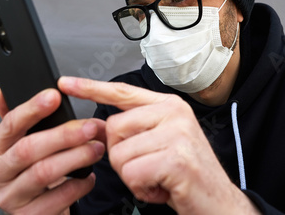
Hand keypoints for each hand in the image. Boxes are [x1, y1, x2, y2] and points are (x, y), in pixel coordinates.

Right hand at [0, 88, 105, 214]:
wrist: (43, 211)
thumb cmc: (36, 171)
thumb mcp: (25, 143)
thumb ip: (19, 120)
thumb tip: (3, 92)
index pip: (10, 124)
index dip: (33, 108)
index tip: (55, 96)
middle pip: (28, 149)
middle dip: (63, 135)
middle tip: (90, 127)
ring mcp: (9, 199)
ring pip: (44, 172)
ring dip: (76, 158)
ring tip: (97, 149)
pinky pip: (58, 198)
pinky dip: (79, 185)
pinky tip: (89, 176)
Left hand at [59, 76, 259, 214]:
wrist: (218, 202)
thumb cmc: (186, 174)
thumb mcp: (163, 142)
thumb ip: (135, 129)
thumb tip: (100, 128)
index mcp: (168, 106)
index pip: (122, 92)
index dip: (91, 88)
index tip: (66, 83)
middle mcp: (173, 113)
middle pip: (112, 129)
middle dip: (122, 157)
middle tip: (149, 167)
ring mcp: (177, 133)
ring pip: (119, 155)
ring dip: (132, 177)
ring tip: (157, 178)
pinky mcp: (176, 158)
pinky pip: (132, 174)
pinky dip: (141, 190)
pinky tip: (161, 188)